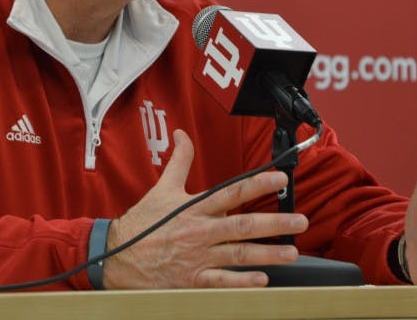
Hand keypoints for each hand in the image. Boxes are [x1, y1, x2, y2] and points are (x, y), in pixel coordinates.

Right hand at [102, 129, 308, 288]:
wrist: (115, 256)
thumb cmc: (141, 223)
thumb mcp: (162, 188)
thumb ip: (179, 160)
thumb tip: (182, 133)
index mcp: (196, 207)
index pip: (233, 192)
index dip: (258, 184)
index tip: (280, 179)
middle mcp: (201, 231)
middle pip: (243, 224)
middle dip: (275, 223)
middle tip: (301, 222)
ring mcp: (198, 256)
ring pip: (238, 254)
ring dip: (267, 254)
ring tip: (291, 253)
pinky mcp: (192, 279)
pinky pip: (221, 281)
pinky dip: (241, 282)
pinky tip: (262, 281)